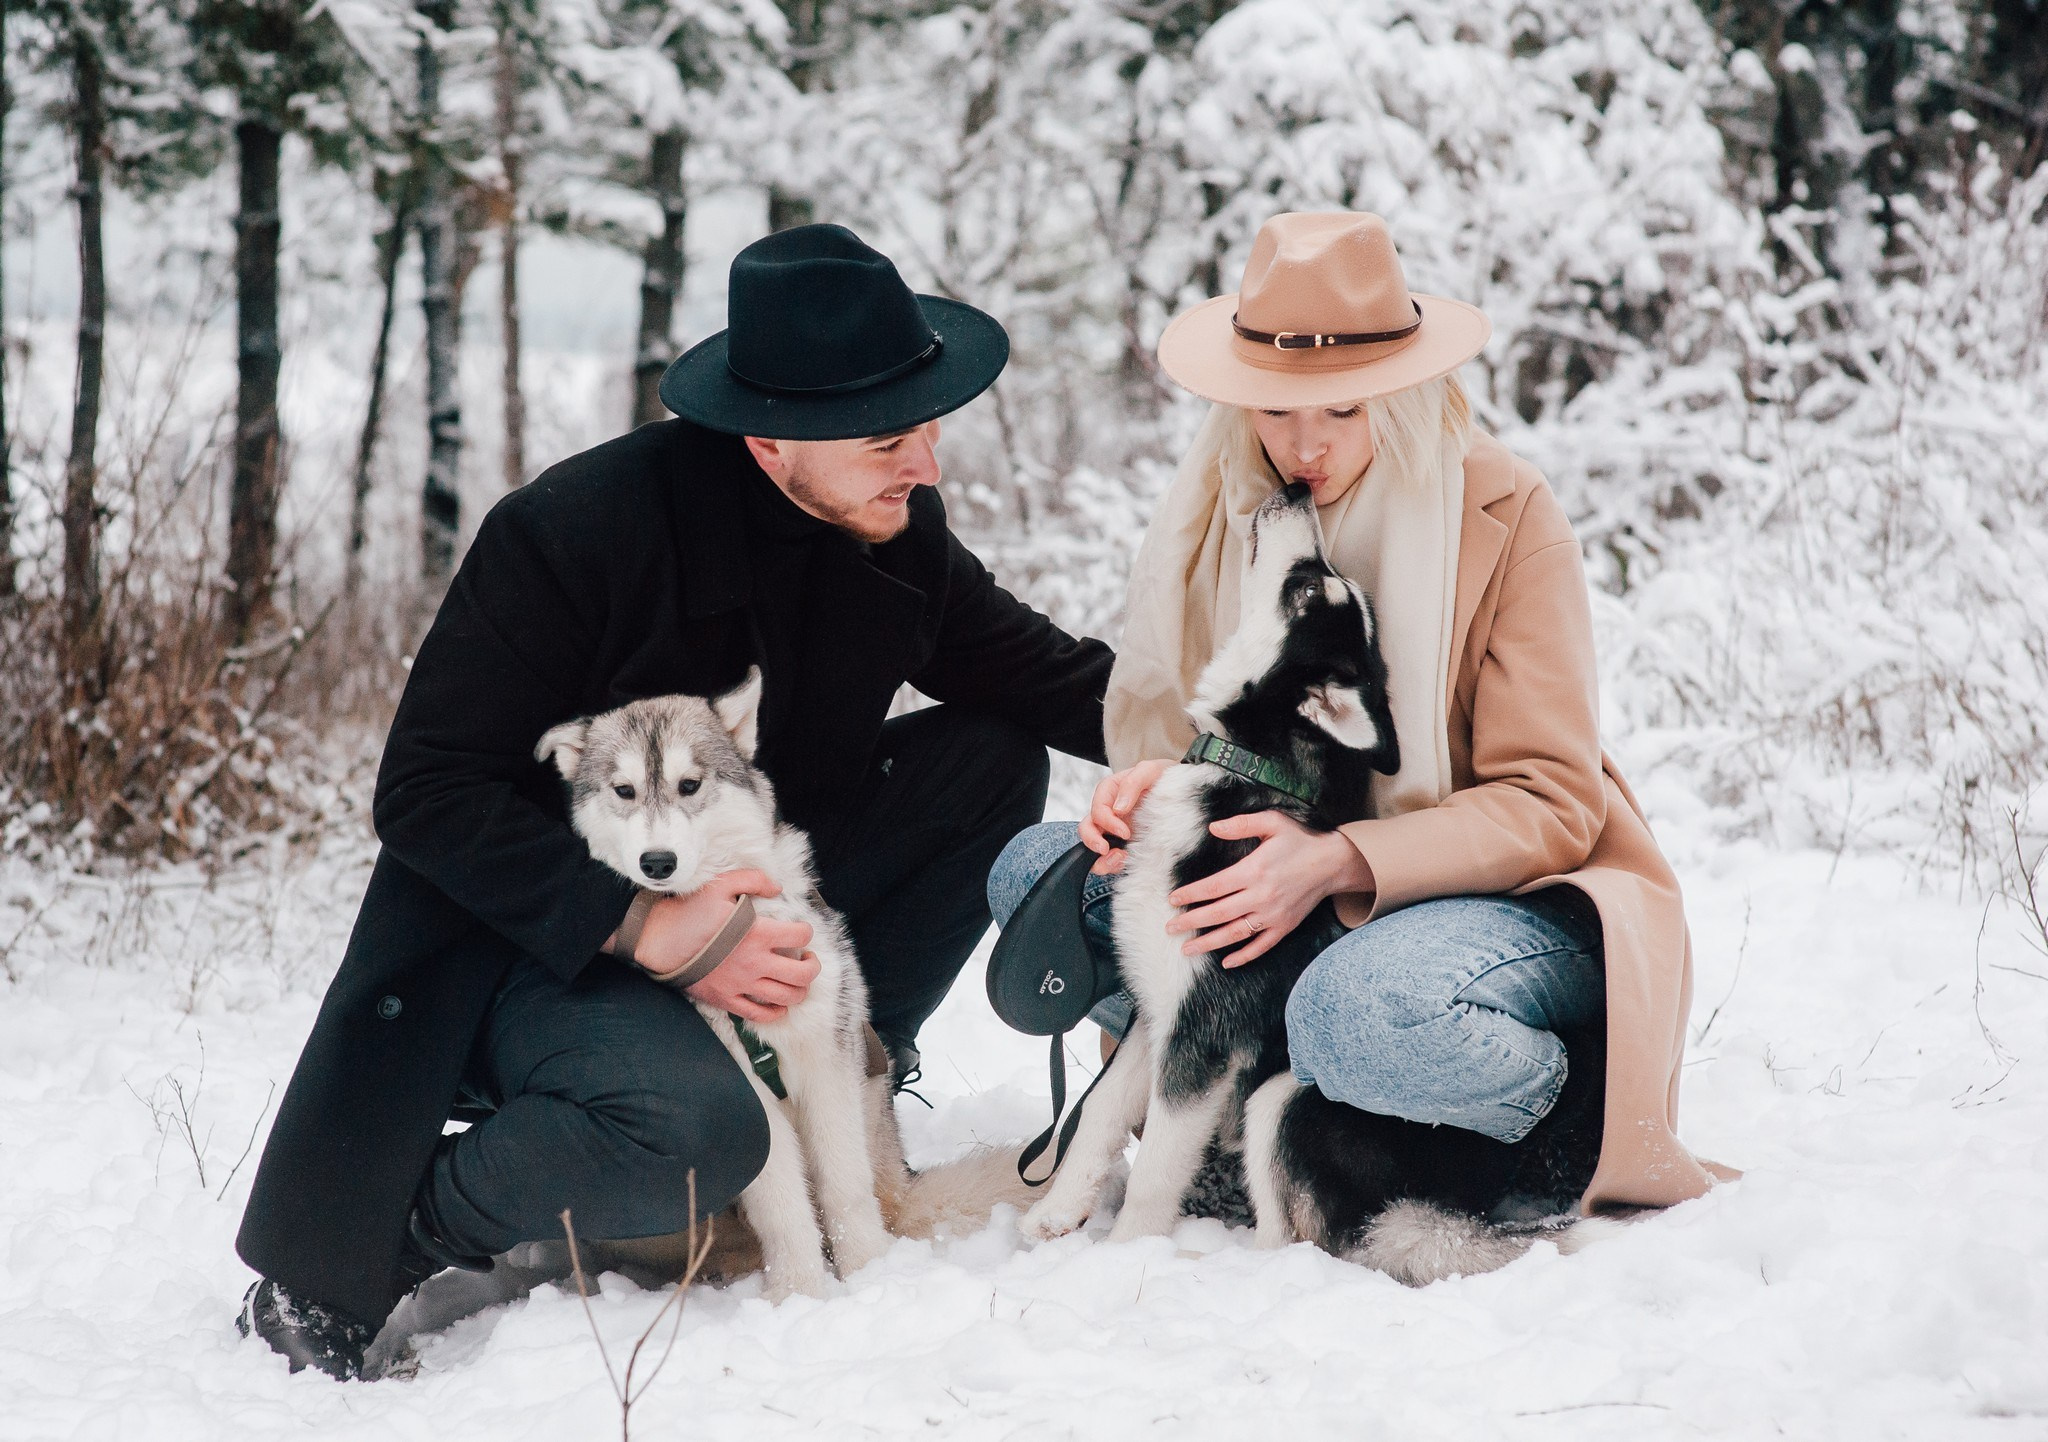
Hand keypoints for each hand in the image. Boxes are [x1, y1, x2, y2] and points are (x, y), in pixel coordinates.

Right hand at [629, 869, 818, 1022]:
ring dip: (799, 990)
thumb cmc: (690, 911)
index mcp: (757, 933)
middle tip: (807, 958)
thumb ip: (754, 880)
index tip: (800, 930)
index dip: (806, 931)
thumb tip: (778, 888)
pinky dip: (776, 1012)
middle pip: (802, 975)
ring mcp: (741, 985)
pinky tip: (778, 1003)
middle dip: (813, 967)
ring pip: (786, 998)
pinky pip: (759, 1016)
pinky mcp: (727, 1000)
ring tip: (795, 978)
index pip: (801, 936)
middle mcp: (754, 963)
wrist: (659, 940)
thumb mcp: (721, 884)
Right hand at [1079, 760, 1174, 874]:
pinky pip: (1110, 859)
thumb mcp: (1150, 771)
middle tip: (1106, 850)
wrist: (1184, 790)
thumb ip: (1132, 783)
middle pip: (1087, 829)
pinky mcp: (1125, 844)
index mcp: (1109, 792)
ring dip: (1102, 858)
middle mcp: (1108, 812)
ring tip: (1121, 859)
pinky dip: (1114, 865)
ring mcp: (1115, 830)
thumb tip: (1118, 808)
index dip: (1107, 823)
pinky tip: (1127, 861)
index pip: (1098, 810)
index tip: (1125, 832)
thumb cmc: (1164, 776)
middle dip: (1093, 842)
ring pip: (1094, 847)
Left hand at [1164, 812, 1373, 967]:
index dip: (1190, 895)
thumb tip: (1212, 827)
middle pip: (1218, 914)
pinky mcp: (1284, 927)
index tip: (1172, 900)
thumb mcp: (1272, 822)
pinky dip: (1244, 956)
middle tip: (1170, 928)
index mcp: (1254, 871)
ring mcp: (1273, 915)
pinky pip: (1261, 946)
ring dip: (1209, 943)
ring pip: (1235, 934)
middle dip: (1191, 922)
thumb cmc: (1299, 840)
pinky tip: (1226, 961)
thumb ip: (1241, 824)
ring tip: (1187, 949)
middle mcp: (1261, 896)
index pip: (1213, 887)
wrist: (1332, 863)